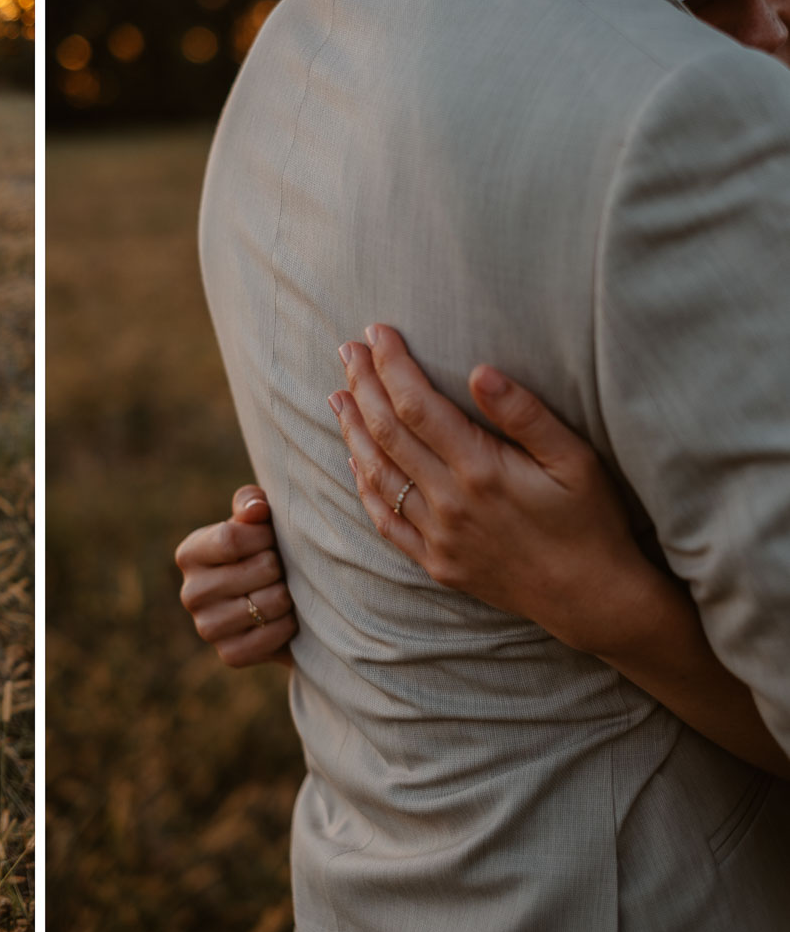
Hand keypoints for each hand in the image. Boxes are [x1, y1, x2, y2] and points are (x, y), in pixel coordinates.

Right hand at [175, 485, 296, 668]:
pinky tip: (285, 617)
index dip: (265, 536)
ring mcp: (206, 627)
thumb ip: (251, 504)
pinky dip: (288, 626)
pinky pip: (271, 637)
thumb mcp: (256, 522)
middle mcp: (190, 593)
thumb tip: (256, 509)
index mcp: (189, 554)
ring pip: (269, 604)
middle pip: (259, 569)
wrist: (275, 602)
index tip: (273, 537)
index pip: (232, 538)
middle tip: (282, 568)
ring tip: (284, 590)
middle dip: (282, 566)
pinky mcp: (228, 655)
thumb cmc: (263, 550)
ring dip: (289, 596)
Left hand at [329, 324, 649, 653]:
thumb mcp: (575, 460)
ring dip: (353, 431)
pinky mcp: (435, 561)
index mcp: (480, 469)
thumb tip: (480, 370)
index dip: (391, 365)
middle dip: (363, 386)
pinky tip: (354, 460)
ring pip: (378, 474)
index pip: (417, 405)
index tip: (376, 333)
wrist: (592, 599)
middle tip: (347, 351)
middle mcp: (449, 502)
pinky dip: (365, 486)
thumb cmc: (591, 521)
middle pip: (388, 433)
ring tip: (338, 396)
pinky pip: (385, 520)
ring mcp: (437, 536)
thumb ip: (525, 414)